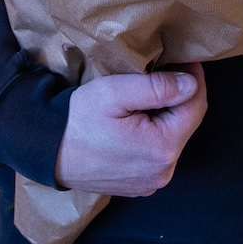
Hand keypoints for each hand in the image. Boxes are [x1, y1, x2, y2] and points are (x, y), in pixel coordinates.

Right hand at [53, 63, 207, 195]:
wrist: (47, 151)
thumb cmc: (78, 119)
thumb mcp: (114, 93)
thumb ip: (156, 87)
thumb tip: (191, 83)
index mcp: (162, 149)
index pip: (196, 106)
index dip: (193, 78)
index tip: (183, 58)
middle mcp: (163, 172)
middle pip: (186, 124)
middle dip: (179, 96)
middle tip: (162, 71)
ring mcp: (152, 182)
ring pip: (173, 138)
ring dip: (167, 115)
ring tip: (147, 94)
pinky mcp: (141, 185)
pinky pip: (158, 154)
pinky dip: (155, 134)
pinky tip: (137, 120)